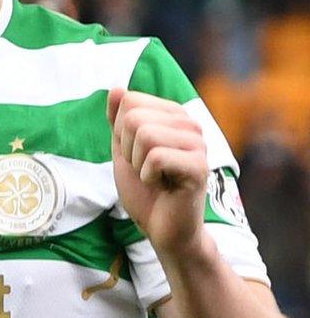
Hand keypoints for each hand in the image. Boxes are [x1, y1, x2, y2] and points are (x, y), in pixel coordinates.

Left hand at [108, 88, 210, 258]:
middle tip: (145, 168)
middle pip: (134, 116)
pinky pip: (156, 157)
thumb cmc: (145, 189)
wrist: (163, 228)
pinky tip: (164, 186)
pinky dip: (148, 176)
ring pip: (145, 134)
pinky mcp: (200, 166)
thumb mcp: (123, 149)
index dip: (120, 131)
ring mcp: (198, 144)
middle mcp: (190, 124)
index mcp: (172, 115)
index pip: (128, 100)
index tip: (136, 153)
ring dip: (138, 163)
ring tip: (155, 177)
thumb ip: (118, 119)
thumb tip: (117, 88)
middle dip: (127, 148)